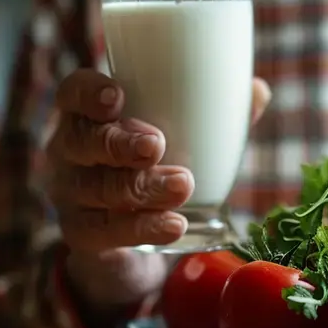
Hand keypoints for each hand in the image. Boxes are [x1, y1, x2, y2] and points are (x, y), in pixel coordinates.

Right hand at [45, 69, 270, 312]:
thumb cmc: (158, 166)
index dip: (88, 93)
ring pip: (98, 188)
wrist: (135, 237)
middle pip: (83, 141)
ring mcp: (71, 194)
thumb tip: (258, 90)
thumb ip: (215, 114)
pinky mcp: (82, 234)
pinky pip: (106, 231)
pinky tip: (174, 225)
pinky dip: (142, 227)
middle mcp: (70, 151)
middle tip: (157, 145)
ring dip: (142, 187)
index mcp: (90, 115)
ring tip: (183, 185)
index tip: (117, 96)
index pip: (73, 93)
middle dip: (120, 143)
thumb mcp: (183, 139)